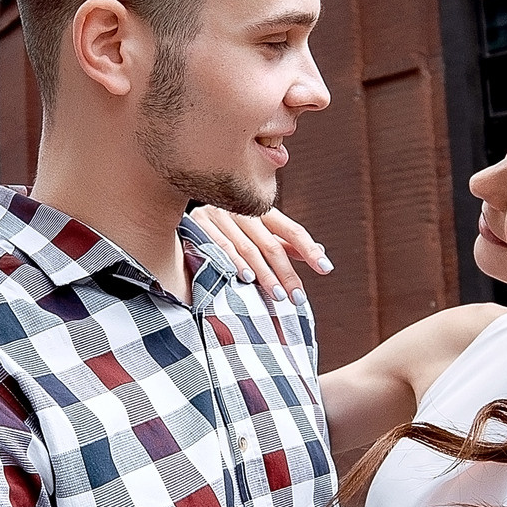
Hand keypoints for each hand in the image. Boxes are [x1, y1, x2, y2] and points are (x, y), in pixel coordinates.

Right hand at [188, 206, 332, 302]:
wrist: (180, 210)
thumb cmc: (229, 229)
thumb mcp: (258, 233)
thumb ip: (284, 243)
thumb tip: (319, 252)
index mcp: (262, 210)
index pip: (291, 230)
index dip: (309, 249)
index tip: (325, 268)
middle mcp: (243, 210)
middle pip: (271, 245)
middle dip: (286, 273)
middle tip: (296, 297)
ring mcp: (221, 215)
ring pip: (249, 249)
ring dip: (264, 273)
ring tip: (277, 294)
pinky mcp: (200, 224)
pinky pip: (221, 247)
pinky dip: (235, 263)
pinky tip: (246, 279)